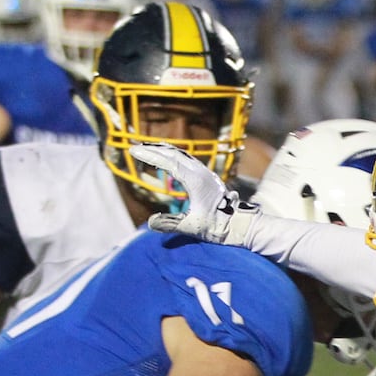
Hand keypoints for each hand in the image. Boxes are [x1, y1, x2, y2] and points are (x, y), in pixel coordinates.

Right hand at [133, 143, 258, 245]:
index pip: (168, 162)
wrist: (242, 225)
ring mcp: (206, 173)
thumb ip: (171, 225)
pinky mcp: (208, 177)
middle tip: (134, 147)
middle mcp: (201, 172)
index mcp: (196, 181)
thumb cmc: (220, 228)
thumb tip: (150, 223)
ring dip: (163, 151)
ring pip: (181, 155)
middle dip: (153, 149)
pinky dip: (173, 156)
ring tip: (147, 149)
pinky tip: (167, 160)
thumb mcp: (193, 228)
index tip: (133, 151)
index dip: (150, 156)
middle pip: (173, 154)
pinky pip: (188, 160)